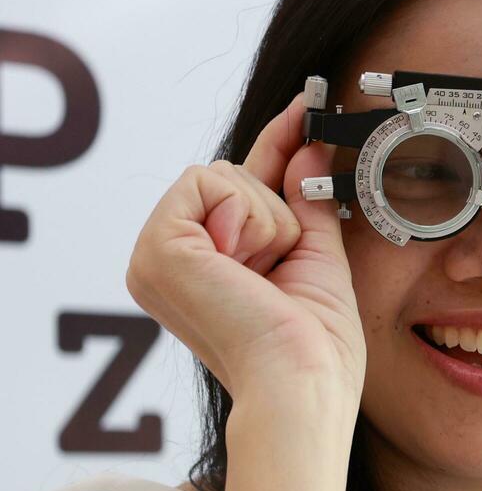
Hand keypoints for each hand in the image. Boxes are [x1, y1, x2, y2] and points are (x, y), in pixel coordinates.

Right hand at [125, 92, 365, 415]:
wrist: (302, 384)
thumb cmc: (316, 348)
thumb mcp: (318, 259)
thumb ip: (306, 202)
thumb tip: (310, 145)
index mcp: (203, 269)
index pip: (237, 189)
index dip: (277, 145)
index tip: (308, 106)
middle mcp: (170, 261)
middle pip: (232, 176)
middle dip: (277, 215)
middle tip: (278, 273)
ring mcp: (155, 254)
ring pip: (223, 175)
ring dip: (267, 222)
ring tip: (263, 276)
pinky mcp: (156, 247)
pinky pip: (210, 182)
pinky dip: (247, 219)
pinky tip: (246, 265)